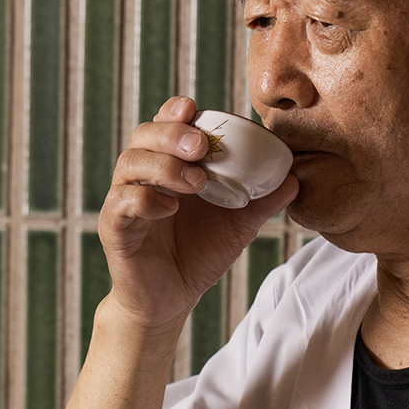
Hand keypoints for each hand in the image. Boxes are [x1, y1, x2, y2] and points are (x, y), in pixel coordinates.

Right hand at [101, 96, 299, 330]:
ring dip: (164, 166)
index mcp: (168, 165)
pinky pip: (122, 204)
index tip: (194, 109)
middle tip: (201, 146)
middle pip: (143, 136)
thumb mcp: (237, 226)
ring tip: (197, 182)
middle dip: (171, 134)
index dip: (174, 112)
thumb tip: (294, 179)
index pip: (164, 125)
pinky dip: (145, 200)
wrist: (172, 299)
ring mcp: (124, 200)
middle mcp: (142, 176)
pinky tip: (170, 208)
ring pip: (130, 164)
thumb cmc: (198, 255)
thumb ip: (262, 202)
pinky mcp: (115, 228)